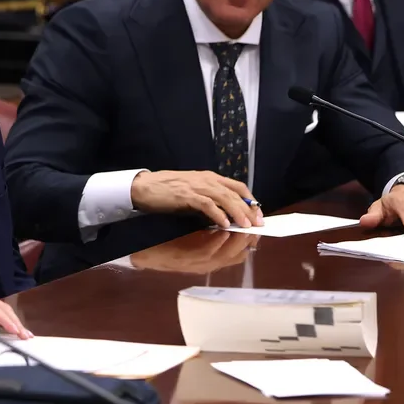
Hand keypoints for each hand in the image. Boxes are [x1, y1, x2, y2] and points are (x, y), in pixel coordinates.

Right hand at [130, 170, 263, 229]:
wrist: (145, 187)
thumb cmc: (168, 191)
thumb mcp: (194, 192)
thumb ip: (210, 199)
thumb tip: (227, 214)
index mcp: (210, 178)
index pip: (238, 187)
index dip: (251, 200)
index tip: (259, 214)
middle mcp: (206, 179)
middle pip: (234, 193)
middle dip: (249, 209)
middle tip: (258, 224)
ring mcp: (196, 186)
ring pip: (224, 198)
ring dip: (237, 212)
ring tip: (246, 226)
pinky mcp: (186, 195)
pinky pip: (207, 204)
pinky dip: (217, 214)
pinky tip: (224, 224)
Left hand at [130, 230, 259, 273]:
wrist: (143, 251)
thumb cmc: (167, 245)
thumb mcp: (193, 242)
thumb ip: (210, 235)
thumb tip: (225, 220)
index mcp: (210, 260)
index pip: (238, 254)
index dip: (250, 240)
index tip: (257, 225)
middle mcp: (207, 265)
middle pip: (236, 255)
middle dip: (248, 240)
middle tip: (256, 224)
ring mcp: (197, 265)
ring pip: (225, 256)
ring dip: (237, 242)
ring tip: (245, 226)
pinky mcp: (186, 261)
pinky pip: (207, 253)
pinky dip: (217, 243)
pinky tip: (224, 231)